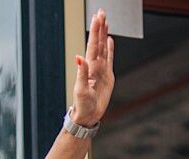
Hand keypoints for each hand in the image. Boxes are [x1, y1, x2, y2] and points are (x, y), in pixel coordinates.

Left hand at [72, 9, 115, 126]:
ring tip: (105, 21)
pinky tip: (109, 40)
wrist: (88, 116)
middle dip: (100, 27)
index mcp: (89, 67)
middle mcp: (95, 66)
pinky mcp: (107, 76)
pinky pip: (109, 58)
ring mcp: (101, 70)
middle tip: (101, 12)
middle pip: (98, 42)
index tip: (97, 17)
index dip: (95, 31)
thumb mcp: (81, 90)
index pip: (93, 45)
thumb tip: (79, 57)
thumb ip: (81, 72)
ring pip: (103, 47)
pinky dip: (109, 48)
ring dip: (104, 34)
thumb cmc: (82, 105)